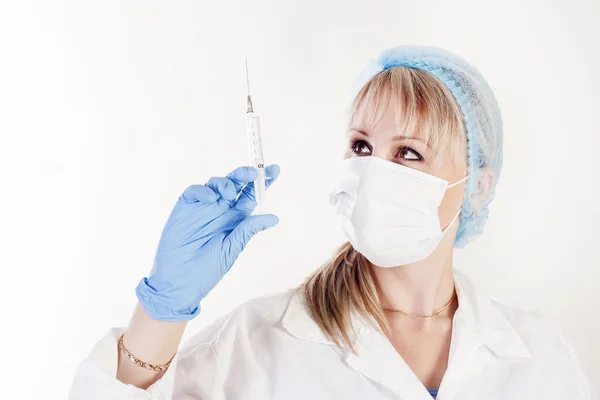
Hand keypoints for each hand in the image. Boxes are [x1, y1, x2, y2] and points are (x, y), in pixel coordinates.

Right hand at [135, 165, 279, 320]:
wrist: (179, 283)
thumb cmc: (206, 270)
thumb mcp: (231, 249)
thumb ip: (248, 230)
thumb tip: (273, 218)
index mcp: (235, 219)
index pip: (251, 196)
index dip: (263, 182)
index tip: (275, 171)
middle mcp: (221, 210)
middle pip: (236, 185)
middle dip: (246, 175)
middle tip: (255, 172)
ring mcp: (203, 207)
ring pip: (217, 184)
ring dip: (226, 183)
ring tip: (230, 193)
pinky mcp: (185, 208)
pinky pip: (195, 191)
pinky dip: (203, 191)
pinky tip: (211, 198)